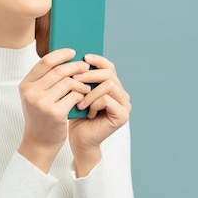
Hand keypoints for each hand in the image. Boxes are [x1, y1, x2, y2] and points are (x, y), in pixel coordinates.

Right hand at [17, 48, 90, 172]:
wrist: (39, 142)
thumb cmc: (41, 117)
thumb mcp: (36, 96)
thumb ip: (45, 80)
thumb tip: (64, 59)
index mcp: (25, 85)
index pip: (44, 62)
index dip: (60, 55)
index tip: (72, 52)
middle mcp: (31, 92)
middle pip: (58, 71)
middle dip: (75, 67)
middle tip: (86, 67)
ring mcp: (42, 103)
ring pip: (68, 82)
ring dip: (81, 82)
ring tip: (86, 85)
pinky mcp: (55, 113)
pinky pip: (74, 96)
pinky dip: (81, 94)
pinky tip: (84, 97)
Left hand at [67, 54, 131, 174]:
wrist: (80, 139)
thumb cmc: (76, 115)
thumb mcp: (77, 92)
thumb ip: (81, 78)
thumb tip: (73, 58)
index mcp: (112, 86)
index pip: (109, 66)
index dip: (97, 60)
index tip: (83, 57)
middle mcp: (121, 94)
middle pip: (110, 73)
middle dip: (90, 74)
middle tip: (74, 78)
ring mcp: (124, 105)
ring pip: (109, 84)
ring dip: (90, 91)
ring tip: (79, 100)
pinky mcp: (123, 115)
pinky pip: (107, 99)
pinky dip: (93, 103)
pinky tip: (85, 111)